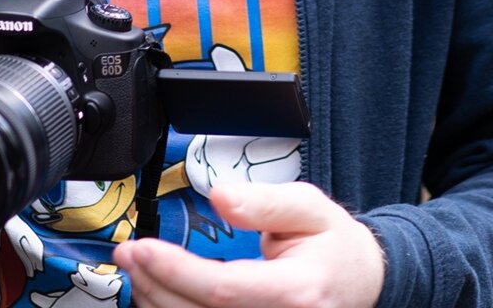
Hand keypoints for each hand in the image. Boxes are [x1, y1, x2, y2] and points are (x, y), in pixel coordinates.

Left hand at [113, 181, 384, 307]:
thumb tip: (220, 196)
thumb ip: (264, 202)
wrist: (364, 282)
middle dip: (155, 285)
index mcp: (297, 292)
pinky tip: (160, 295)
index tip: (140, 247)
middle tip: (128, 253)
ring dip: (159, 303)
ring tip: (138, 271)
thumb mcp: (310, 207)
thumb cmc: (334, 246)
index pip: (223, 289)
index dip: (174, 271)